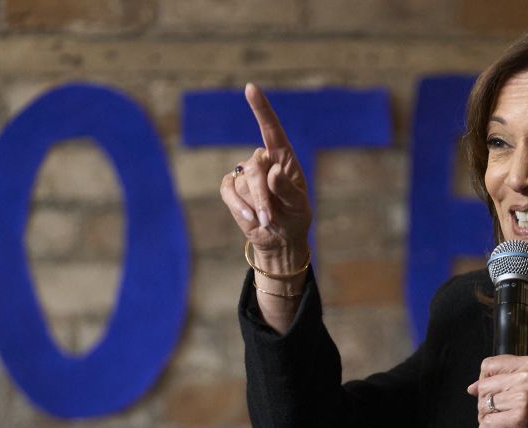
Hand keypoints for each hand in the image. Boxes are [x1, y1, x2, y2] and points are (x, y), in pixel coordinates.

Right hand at [219, 83, 311, 262]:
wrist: (280, 239)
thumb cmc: (294, 217)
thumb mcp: (299, 205)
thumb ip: (287, 189)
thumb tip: (272, 171)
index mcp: (284, 158)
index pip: (271, 129)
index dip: (261, 109)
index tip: (250, 88)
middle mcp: (264, 162)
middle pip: (256, 167)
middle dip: (262, 194)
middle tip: (271, 217)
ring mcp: (245, 174)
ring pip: (243, 182)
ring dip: (255, 204)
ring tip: (267, 219)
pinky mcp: (232, 188)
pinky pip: (228, 190)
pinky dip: (238, 205)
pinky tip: (250, 218)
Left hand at [467, 355, 527, 427]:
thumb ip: (505, 381)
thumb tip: (472, 387)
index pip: (489, 365)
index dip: (484, 381)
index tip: (492, 393)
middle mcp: (526, 378)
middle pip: (483, 387)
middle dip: (484, 404)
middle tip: (498, 414)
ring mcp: (523, 398)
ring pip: (483, 406)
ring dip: (486, 420)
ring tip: (500, 424)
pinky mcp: (519, 417)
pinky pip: (487, 424)